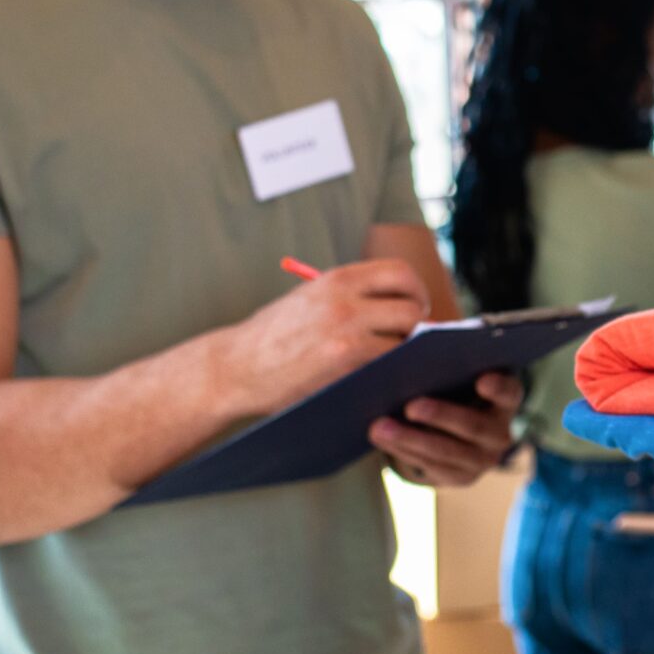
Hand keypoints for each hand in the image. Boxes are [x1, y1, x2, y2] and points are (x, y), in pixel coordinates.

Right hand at [232, 260, 428, 415]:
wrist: (234, 367)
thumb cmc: (273, 338)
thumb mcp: (310, 300)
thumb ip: (351, 297)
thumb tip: (402, 305)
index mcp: (337, 279)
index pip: (400, 273)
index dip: (416, 292)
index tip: (414, 309)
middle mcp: (344, 300)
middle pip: (411, 306)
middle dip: (419, 326)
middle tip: (411, 342)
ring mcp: (345, 332)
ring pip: (406, 338)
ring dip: (408, 353)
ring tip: (397, 363)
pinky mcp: (342, 364)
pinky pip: (389, 366)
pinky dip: (393, 373)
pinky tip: (384, 380)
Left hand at [373, 370, 522, 487]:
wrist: (461, 427)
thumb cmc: (457, 385)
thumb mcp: (459, 371)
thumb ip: (447, 360)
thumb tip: (415, 345)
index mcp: (506, 399)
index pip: (508, 392)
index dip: (498, 387)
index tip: (482, 380)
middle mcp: (501, 433)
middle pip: (473, 426)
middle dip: (441, 416)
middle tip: (410, 407)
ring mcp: (484, 459)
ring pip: (447, 451)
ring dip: (410, 439)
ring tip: (379, 427)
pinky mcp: (462, 477)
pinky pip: (431, 466)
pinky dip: (404, 451)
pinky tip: (382, 439)